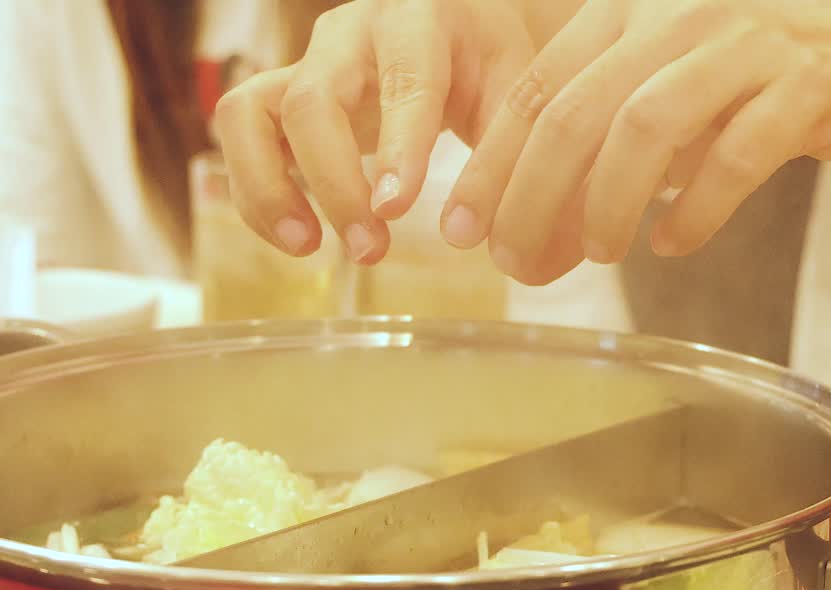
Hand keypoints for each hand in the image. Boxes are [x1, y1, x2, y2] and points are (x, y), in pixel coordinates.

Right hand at [214, 0, 537, 263]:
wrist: (458, 32)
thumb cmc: (486, 62)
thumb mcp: (514, 91)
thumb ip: (504, 153)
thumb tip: (471, 234)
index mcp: (418, 21)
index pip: (403, 81)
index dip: (396, 146)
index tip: (395, 209)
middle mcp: (348, 35)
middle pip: (311, 100)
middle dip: (334, 184)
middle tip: (370, 250)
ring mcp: (305, 63)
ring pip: (248, 113)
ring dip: (267, 188)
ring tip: (307, 247)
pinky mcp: (280, 98)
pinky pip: (242, 139)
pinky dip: (257, 194)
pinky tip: (300, 239)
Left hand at [441, 0, 830, 284]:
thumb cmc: (752, 84)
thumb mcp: (664, 101)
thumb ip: (598, 161)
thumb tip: (531, 245)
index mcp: (629, 10)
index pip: (537, 90)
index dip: (490, 165)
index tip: (460, 229)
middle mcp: (678, 13)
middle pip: (578, 111)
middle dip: (533, 198)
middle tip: (515, 263)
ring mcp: (745, 43)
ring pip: (647, 128)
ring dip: (609, 203)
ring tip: (598, 255)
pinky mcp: (805, 85)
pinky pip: (736, 155)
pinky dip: (697, 208)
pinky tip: (674, 243)